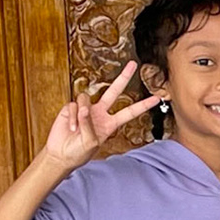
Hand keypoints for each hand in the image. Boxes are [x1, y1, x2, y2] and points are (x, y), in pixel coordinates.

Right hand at [43, 61, 161, 169]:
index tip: (157, 98)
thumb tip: (85, 109)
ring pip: (86, 98)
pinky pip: (73, 106)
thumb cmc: (79, 152)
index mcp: (110, 124)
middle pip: (114, 91)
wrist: (62, 154)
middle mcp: (100, 113)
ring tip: (78, 128)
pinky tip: (72, 128)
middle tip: (133, 65)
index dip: (143, 105)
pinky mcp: (70, 108)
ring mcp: (85, 109)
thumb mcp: (91, 143)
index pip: (130, 112)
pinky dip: (72, 118)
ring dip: (82, 114)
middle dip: (123, 77)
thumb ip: (90, 125)